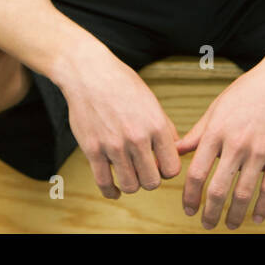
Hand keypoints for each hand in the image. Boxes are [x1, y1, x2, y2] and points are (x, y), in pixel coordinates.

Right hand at [59, 53, 181, 198]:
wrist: (89, 73)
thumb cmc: (122, 84)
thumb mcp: (151, 101)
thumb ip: (164, 128)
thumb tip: (175, 151)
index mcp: (156, 125)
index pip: (172, 169)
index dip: (168, 170)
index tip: (160, 165)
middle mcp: (137, 138)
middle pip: (152, 182)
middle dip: (150, 180)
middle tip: (144, 170)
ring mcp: (114, 145)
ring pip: (130, 186)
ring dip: (132, 184)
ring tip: (130, 175)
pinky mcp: (92, 150)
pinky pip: (104, 183)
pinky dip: (111, 191)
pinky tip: (115, 189)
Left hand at [176, 59, 264, 229]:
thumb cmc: (248, 91)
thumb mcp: (217, 108)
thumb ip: (197, 132)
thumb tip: (176, 150)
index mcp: (217, 131)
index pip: (197, 172)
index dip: (190, 196)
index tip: (188, 209)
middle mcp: (236, 143)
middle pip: (218, 188)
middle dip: (209, 212)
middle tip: (206, 224)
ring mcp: (260, 150)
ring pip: (244, 193)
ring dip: (234, 215)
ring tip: (230, 225)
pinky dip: (263, 207)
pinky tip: (256, 218)